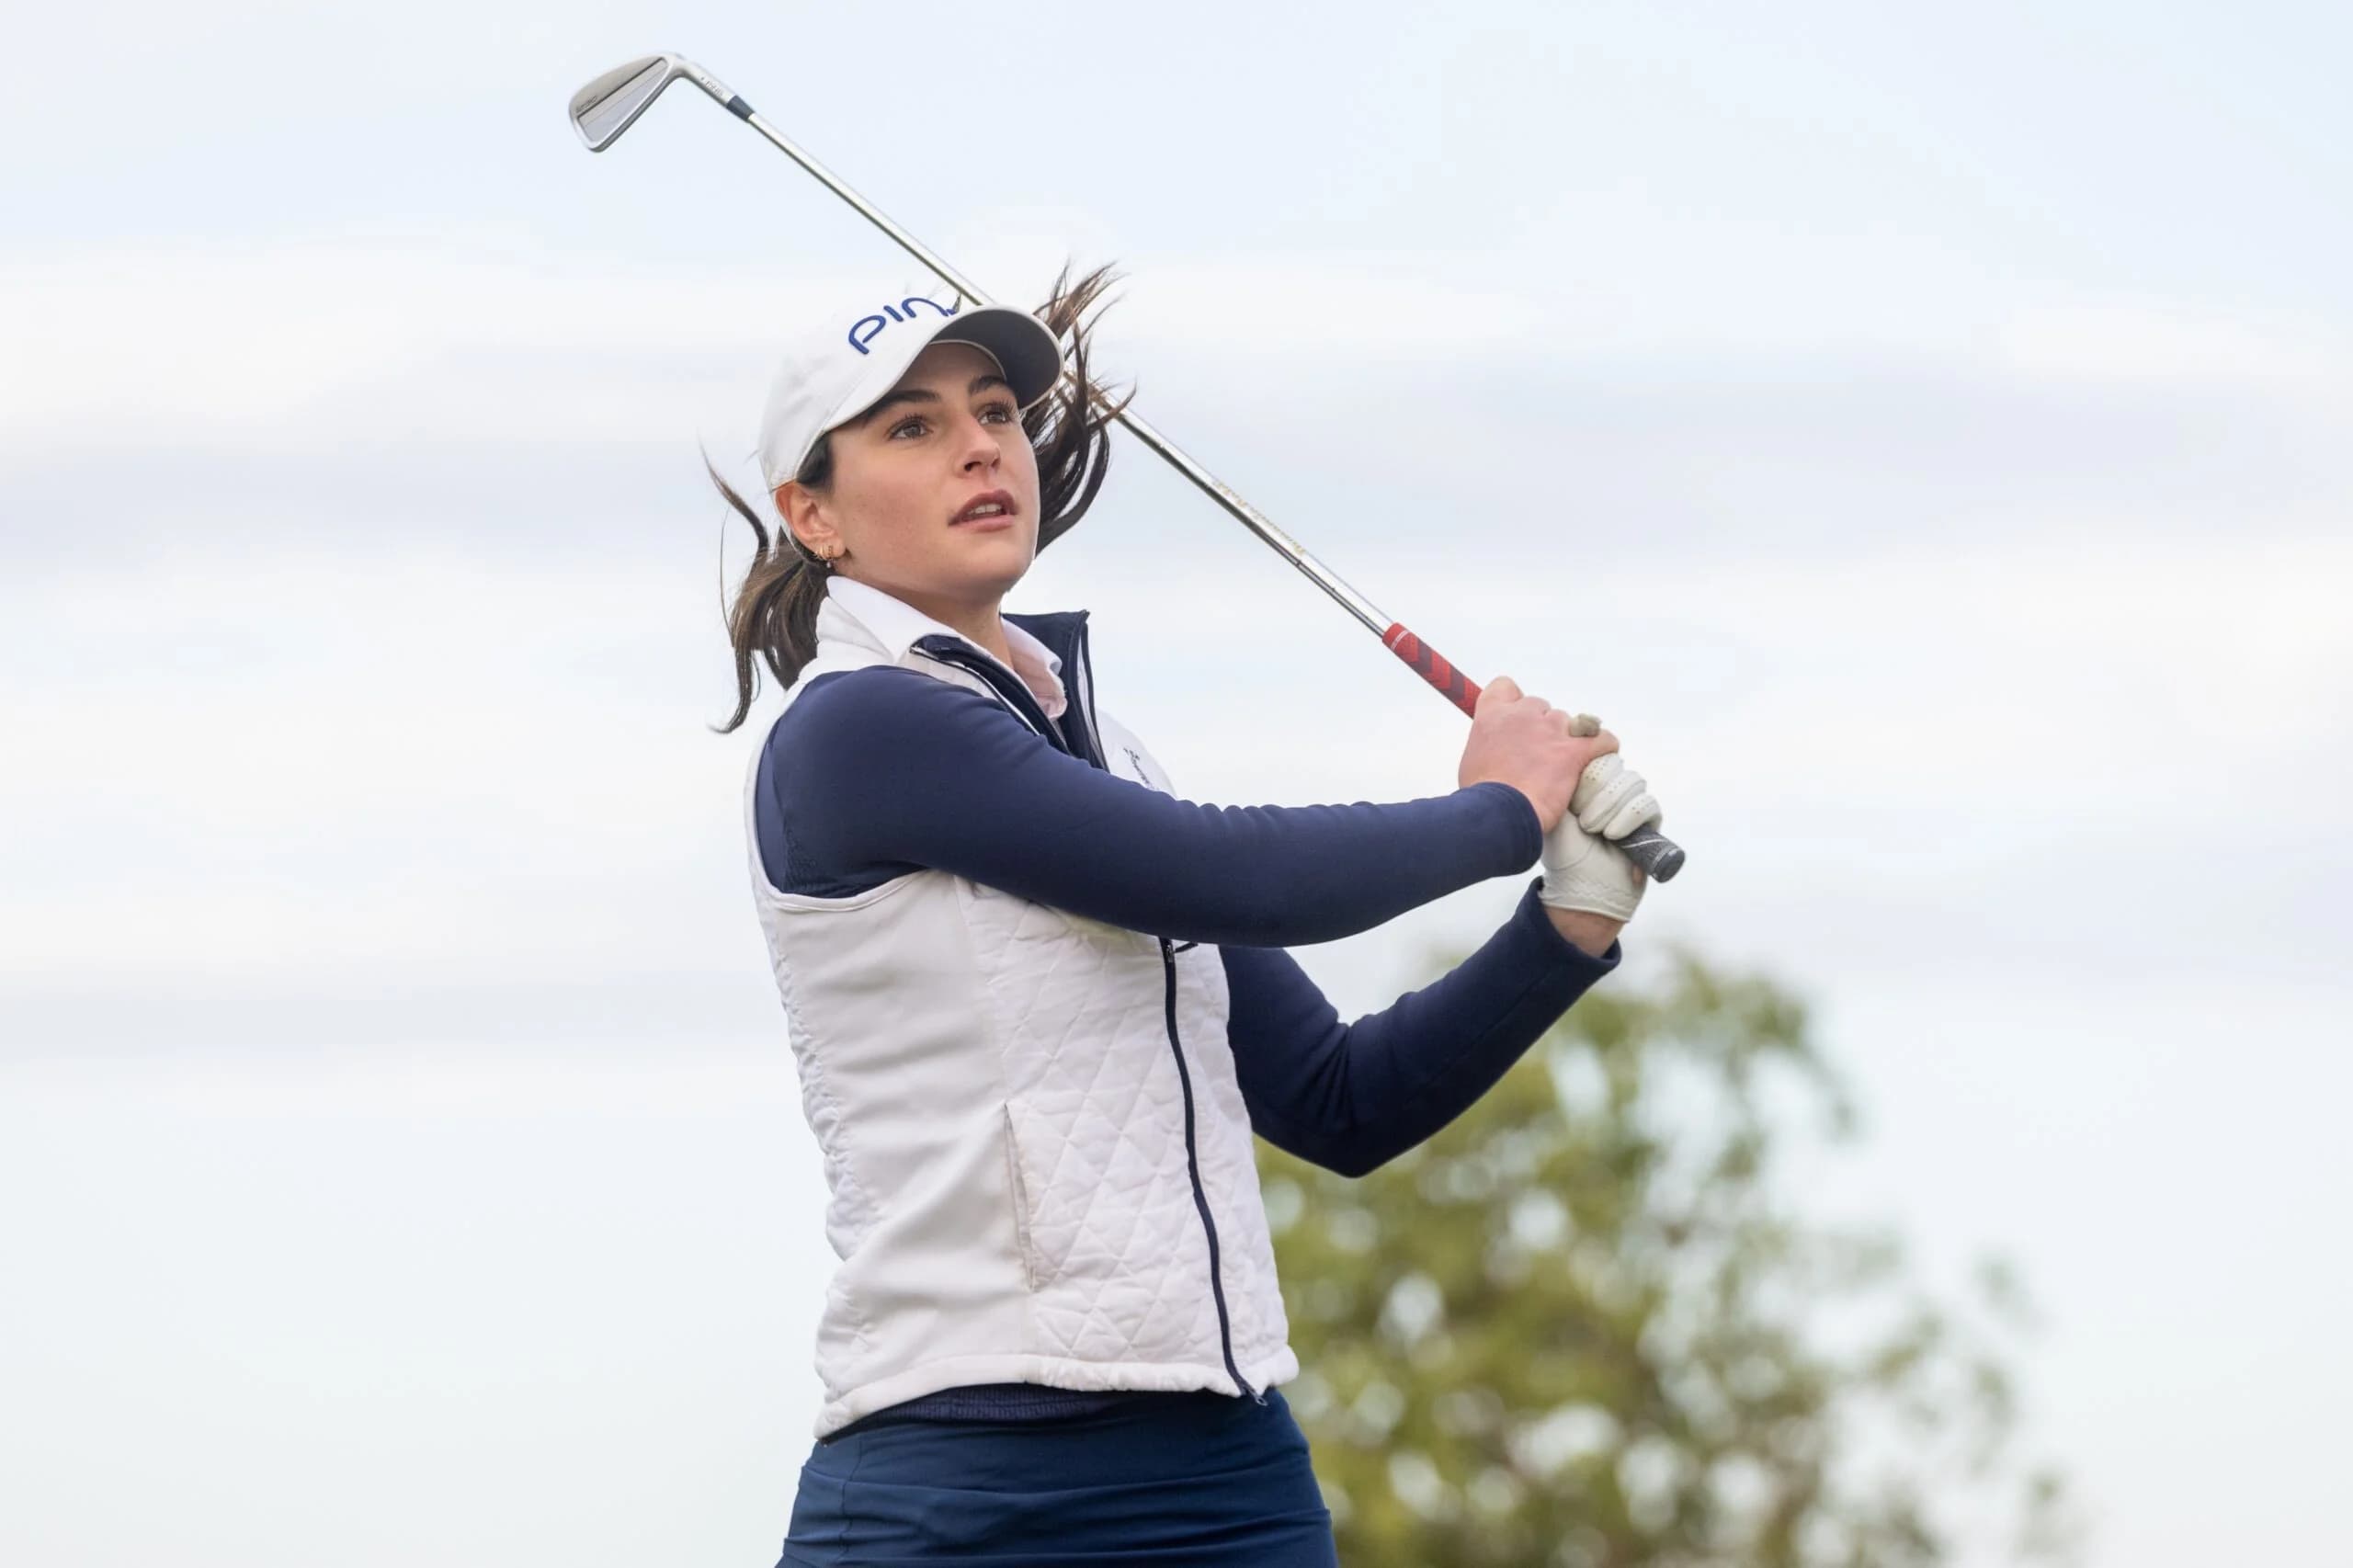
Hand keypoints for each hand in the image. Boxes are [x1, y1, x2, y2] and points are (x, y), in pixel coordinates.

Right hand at [1457, 676, 1618, 834]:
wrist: (1498, 815)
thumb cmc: (1481, 796)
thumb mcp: (1472, 759)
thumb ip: (1489, 743)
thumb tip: (1497, 750)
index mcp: (1493, 714)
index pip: (1505, 687)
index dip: (1514, 703)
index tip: (1516, 721)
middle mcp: (1522, 715)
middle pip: (1542, 708)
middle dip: (1543, 728)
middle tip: (1539, 756)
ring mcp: (1551, 730)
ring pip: (1570, 723)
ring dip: (1569, 741)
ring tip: (1563, 768)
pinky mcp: (1574, 750)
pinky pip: (1602, 739)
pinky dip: (1604, 747)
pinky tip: (1598, 757)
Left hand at [1537, 753, 1662, 925]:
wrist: (1578, 886)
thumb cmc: (1562, 850)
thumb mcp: (1554, 808)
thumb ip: (1562, 777)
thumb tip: (1566, 744)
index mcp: (1587, 779)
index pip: (1596, 752)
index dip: (1587, 769)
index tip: (1571, 796)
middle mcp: (1611, 788)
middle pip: (1615, 763)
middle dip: (1595, 789)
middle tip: (1579, 816)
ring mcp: (1631, 803)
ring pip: (1633, 781)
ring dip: (1609, 805)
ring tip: (1591, 829)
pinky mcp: (1650, 822)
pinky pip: (1647, 804)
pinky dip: (1628, 818)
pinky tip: (1611, 835)